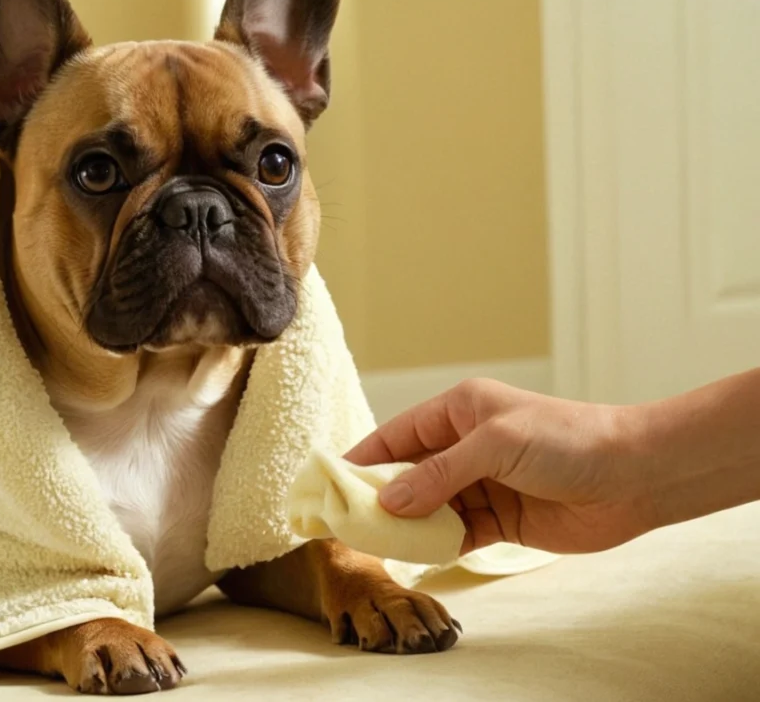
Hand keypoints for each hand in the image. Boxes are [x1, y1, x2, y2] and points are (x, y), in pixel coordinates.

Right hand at [344, 379, 654, 554]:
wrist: (635, 476)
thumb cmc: (569, 440)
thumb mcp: (496, 444)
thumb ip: (440, 473)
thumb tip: (390, 500)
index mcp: (460, 410)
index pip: (398, 433)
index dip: (365, 456)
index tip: (331, 479)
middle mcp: (466, 445)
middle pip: (408, 472)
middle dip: (380, 495)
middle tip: (346, 520)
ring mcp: (482, 483)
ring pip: (429, 506)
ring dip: (407, 524)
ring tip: (376, 543)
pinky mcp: (501, 518)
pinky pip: (457, 532)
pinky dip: (437, 544)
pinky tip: (418, 555)